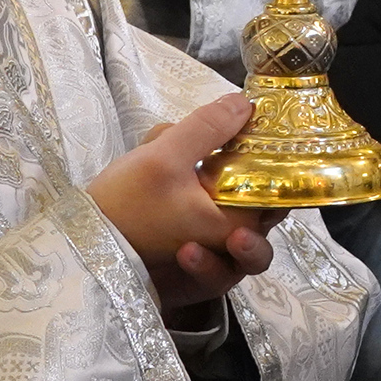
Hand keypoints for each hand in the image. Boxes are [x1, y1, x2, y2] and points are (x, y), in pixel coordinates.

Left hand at [89, 92, 284, 311]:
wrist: (90, 253)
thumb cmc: (128, 200)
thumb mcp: (164, 158)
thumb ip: (207, 130)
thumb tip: (245, 99)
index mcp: (219, 179)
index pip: (268, 176)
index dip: (285, 175)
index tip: (289, 171)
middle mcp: (225, 214)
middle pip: (271, 218)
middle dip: (271, 216)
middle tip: (261, 211)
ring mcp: (218, 251)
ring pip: (256, 253)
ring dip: (249, 248)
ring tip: (233, 240)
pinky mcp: (205, 280)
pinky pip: (223, 277)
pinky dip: (210, 267)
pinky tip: (187, 254)